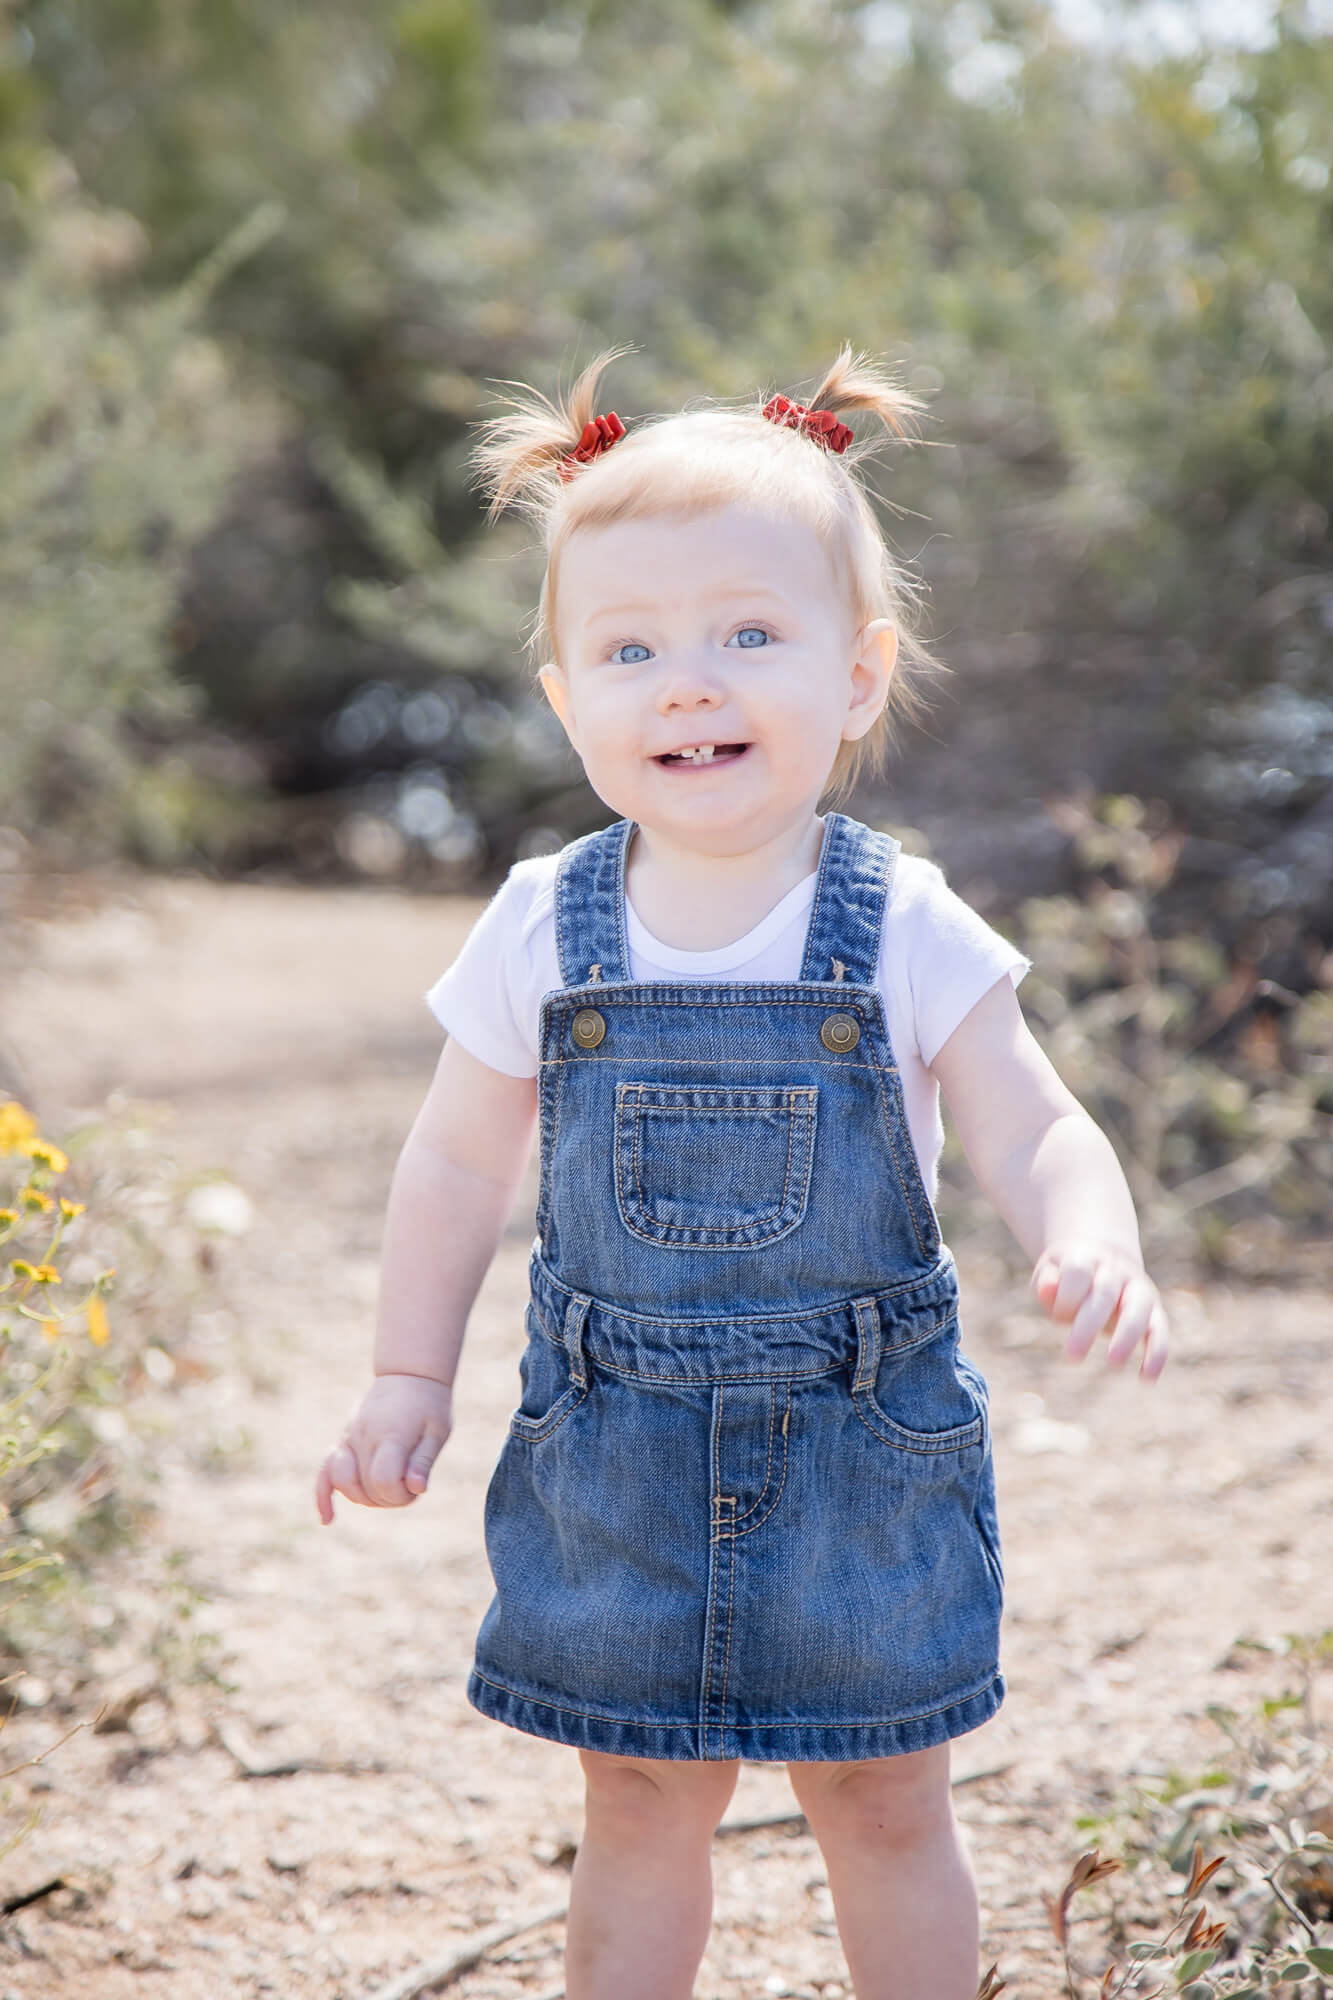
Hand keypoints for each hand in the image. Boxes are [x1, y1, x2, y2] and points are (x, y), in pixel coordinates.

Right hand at [314, 1373, 452, 1523]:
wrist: (408, 1375)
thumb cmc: (429, 1404)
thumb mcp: (437, 1431)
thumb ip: (424, 1461)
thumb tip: (417, 1488)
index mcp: (391, 1434)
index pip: (384, 1480)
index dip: (399, 1495)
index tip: (415, 1487)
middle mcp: (364, 1436)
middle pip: (366, 1487)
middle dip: (389, 1498)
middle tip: (410, 1483)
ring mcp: (349, 1437)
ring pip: (343, 1483)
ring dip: (364, 1498)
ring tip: (386, 1491)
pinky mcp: (342, 1440)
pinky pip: (324, 1471)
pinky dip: (323, 1495)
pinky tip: (327, 1519)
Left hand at [1031, 1242, 1169, 1378]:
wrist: (1101, 1261)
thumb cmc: (1066, 1277)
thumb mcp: (1049, 1273)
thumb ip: (1046, 1283)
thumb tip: (1048, 1289)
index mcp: (1087, 1258)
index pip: (1078, 1272)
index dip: (1067, 1296)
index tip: (1058, 1316)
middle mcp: (1116, 1271)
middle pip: (1105, 1293)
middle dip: (1089, 1325)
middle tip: (1072, 1357)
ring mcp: (1138, 1290)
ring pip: (1138, 1309)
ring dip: (1127, 1336)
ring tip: (1113, 1364)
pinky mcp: (1153, 1311)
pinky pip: (1159, 1331)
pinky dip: (1157, 1354)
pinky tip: (1147, 1379)